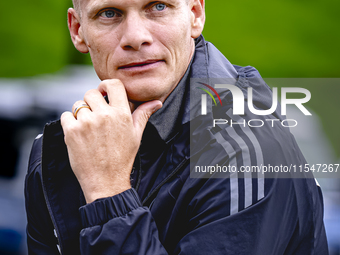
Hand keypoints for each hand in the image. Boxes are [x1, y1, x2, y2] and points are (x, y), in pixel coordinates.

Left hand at [60, 79, 161, 202]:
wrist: (106, 181)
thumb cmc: (123, 158)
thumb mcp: (136, 135)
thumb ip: (143, 114)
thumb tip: (157, 102)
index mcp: (122, 114)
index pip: (112, 84)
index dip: (106, 86)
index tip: (104, 93)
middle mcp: (104, 115)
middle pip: (91, 93)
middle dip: (92, 102)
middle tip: (96, 116)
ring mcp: (86, 122)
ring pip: (78, 105)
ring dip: (81, 114)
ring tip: (89, 129)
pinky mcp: (71, 131)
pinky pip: (66, 115)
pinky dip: (69, 122)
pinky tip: (79, 134)